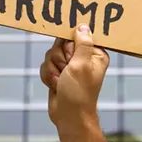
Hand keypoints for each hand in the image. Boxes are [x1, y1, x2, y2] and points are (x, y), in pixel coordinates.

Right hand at [39, 24, 109, 141]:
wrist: (68, 116)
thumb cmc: (79, 93)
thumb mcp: (82, 65)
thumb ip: (82, 44)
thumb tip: (83, 26)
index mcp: (95, 53)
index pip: (79, 34)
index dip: (70, 43)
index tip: (69, 54)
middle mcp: (83, 57)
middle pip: (62, 43)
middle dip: (59, 58)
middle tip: (66, 71)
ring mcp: (70, 64)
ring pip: (51, 53)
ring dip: (53, 68)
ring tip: (61, 81)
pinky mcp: (59, 72)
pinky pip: (46, 64)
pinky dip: (48, 75)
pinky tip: (55, 85)